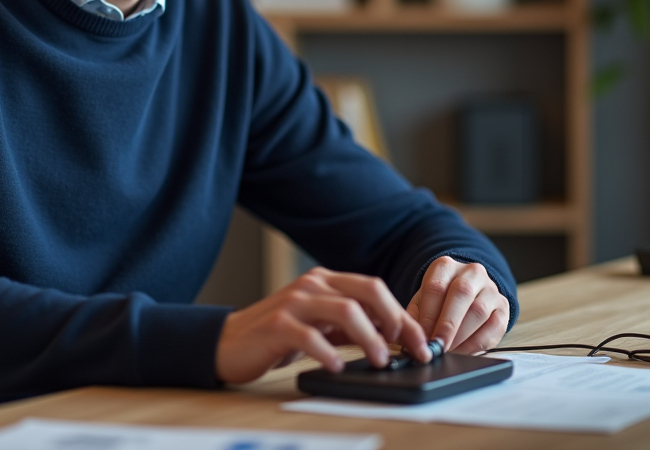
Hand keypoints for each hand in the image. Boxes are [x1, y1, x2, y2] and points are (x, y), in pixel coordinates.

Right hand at [214, 267, 429, 383]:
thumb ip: (351, 326)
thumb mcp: (320, 325)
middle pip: (368, 291)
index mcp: (326, 281)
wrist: (228, 342)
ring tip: (379, 361)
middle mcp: (312, 284)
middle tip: (407, 349)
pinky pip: (310, 336)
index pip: (375, 290)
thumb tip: (394, 337)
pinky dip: (329, 353)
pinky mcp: (277, 325)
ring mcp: (295, 303)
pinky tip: (337, 367)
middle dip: (395, 320)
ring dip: (370, 338)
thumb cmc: (278, 335)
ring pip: (346, 310)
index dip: (402, 316)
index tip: (421, 343)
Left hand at [407, 256, 509, 354]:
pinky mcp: (503, 307)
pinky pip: (494, 326)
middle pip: (461, 294)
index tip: (422, 336)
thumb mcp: (423, 300)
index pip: (436, 286)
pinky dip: (477, 343)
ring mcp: (491, 288)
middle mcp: (472, 272)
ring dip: (461, 336)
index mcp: (446, 266)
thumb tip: (410, 338)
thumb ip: (416, 315)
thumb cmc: (440, 300)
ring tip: (448, 351)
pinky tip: (464, 352)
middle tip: (436, 346)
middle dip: (447, 325)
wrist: (469, 294)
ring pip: (479, 311)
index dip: (428, 314)